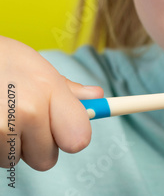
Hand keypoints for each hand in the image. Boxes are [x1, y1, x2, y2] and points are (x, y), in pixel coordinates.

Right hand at [0, 36, 102, 170]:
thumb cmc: (5, 61)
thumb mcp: (40, 68)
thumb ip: (68, 89)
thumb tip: (97, 96)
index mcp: (50, 90)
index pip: (79, 138)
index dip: (73, 138)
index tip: (66, 133)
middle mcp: (29, 111)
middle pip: (46, 159)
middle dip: (36, 146)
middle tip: (24, 121)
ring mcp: (2, 126)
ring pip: (15, 160)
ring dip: (11, 145)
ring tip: (3, 114)